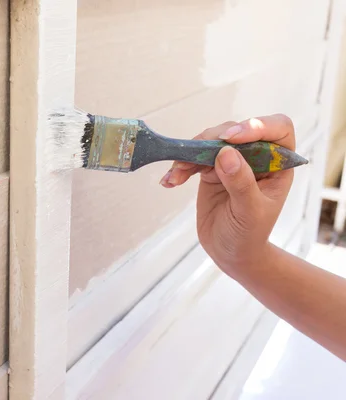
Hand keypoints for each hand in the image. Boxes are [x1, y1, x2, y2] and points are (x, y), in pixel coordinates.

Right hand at [159, 114, 295, 278]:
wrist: (230, 252)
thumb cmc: (249, 235)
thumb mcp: (250, 212)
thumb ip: (241, 183)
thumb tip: (227, 153)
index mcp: (278, 164)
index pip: (277, 130)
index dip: (257, 126)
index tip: (232, 137)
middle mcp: (257, 157)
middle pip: (236, 130)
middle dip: (212, 141)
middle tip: (193, 157)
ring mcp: (232, 162)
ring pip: (211, 141)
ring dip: (190, 154)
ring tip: (176, 174)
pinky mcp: (211, 170)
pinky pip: (194, 158)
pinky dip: (180, 167)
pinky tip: (170, 180)